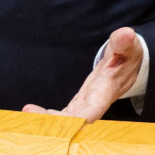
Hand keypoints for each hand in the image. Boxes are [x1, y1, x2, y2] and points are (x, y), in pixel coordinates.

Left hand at [22, 27, 142, 122]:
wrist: (126, 66)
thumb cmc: (128, 55)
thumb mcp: (127, 46)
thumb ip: (124, 42)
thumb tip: (126, 34)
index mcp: (106, 90)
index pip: (95, 108)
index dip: (83, 117)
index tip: (68, 120)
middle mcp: (95, 102)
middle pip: (75, 118)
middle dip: (56, 120)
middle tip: (30, 113)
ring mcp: (86, 105)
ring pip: (66, 118)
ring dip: (47, 119)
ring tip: (26, 112)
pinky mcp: (79, 104)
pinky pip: (63, 114)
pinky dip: (48, 115)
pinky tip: (31, 112)